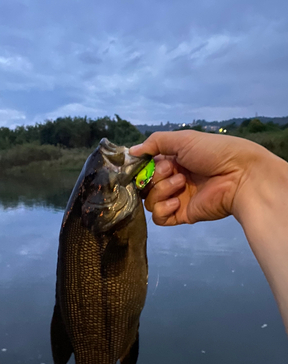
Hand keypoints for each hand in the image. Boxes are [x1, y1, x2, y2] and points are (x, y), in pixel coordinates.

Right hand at [130, 131, 269, 225]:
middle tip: (172, 170)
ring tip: (182, 183)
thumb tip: (131, 152)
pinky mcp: (181, 215)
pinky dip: (163, 209)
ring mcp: (176, 198)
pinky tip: (177, 201)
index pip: (146, 168)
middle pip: (145, 185)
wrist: (238, 175)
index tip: (146, 163)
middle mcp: (173, 180)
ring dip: (162, 190)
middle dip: (155, 177)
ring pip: (150, 201)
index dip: (142, 167)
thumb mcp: (182, 139)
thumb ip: (154, 142)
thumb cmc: (213, 153)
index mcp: (173, 161)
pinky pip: (159, 218)